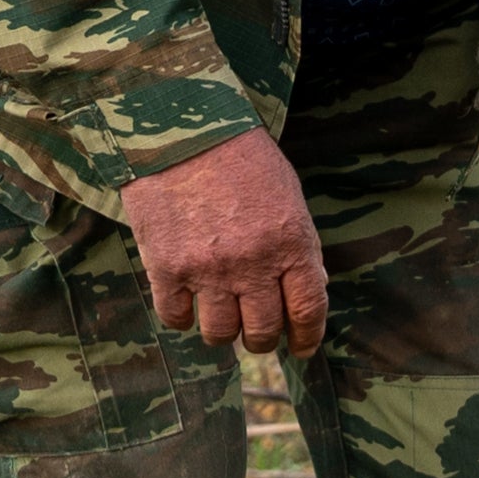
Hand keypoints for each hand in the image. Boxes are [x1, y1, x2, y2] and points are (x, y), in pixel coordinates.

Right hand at [119, 129, 324, 353]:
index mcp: (291, 243)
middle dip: (262, 338)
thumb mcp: (287, 195)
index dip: (306, 337)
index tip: (300, 347)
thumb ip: (299, 245)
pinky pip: (176, 318)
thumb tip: (311, 288)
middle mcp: (252, 263)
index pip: (307, 310)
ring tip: (219, 315)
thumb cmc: (241, 158)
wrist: (182, 130)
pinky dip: (183, 317)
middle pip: (263, 331)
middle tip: (255, 331)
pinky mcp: (167, 268)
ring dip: (223, 331)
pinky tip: (186, 302)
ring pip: (220, 334)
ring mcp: (208, 269)